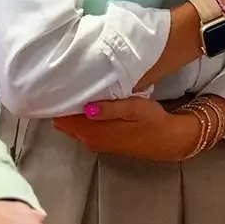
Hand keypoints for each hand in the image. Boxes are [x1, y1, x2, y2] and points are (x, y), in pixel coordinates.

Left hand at [53, 96, 202, 161]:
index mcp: (93, 132)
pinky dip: (80, 116)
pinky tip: (86, 102)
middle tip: (63, 81)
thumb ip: (109, 109)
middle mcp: (89, 140)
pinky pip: (82, 128)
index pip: (62, 119)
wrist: (168, 140)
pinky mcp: (102, 141)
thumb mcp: (134, 109)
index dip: (57, 102)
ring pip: (73, 125)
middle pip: (64, 122)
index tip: (56, 83)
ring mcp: (95, 142)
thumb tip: (85, 108)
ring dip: (72, 110)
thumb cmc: (152, 121)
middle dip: (62, 104)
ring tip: (73, 87)